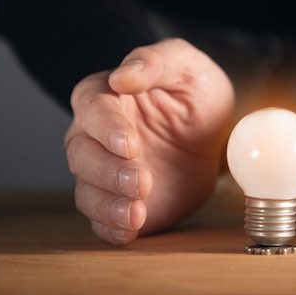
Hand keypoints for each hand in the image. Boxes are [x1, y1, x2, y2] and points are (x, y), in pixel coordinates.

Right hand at [65, 38, 233, 244]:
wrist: (214, 131)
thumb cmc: (194, 91)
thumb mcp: (185, 65)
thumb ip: (154, 62)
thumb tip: (122, 75)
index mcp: (105, 97)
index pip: (92, 110)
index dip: (107, 129)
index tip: (130, 144)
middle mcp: (96, 137)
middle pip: (82, 155)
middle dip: (108, 172)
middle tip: (142, 182)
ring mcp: (107, 172)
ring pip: (87, 192)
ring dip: (107, 205)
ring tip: (136, 214)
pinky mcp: (121, 201)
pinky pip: (102, 220)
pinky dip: (111, 229)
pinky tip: (129, 232)